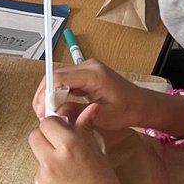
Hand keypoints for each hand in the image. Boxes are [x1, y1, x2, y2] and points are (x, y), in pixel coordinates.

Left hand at [29, 114, 139, 183]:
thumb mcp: (100, 157)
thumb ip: (87, 131)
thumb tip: (90, 109)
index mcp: (70, 146)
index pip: (49, 122)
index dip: (57, 125)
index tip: (66, 130)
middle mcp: (52, 159)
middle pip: (35, 135)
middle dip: (46, 138)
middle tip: (62, 147)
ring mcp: (41, 177)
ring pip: (38, 156)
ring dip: (48, 158)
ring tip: (70, 173)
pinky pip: (40, 176)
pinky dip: (50, 178)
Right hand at [32, 59, 154, 129]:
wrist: (141, 104)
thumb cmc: (127, 110)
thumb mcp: (103, 116)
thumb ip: (78, 112)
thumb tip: (56, 113)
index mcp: (94, 74)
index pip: (59, 77)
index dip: (46, 93)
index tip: (42, 110)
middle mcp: (88, 67)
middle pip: (56, 75)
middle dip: (44, 94)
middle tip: (41, 114)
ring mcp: (87, 69)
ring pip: (58, 78)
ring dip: (50, 94)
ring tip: (47, 113)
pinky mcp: (86, 75)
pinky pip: (66, 81)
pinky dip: (58, 93)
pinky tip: (56, 107)